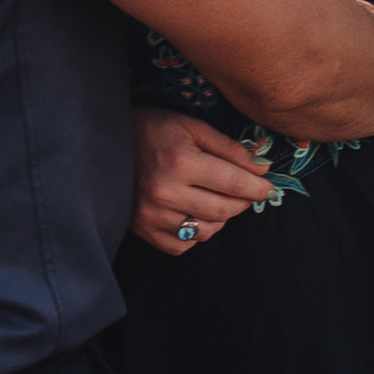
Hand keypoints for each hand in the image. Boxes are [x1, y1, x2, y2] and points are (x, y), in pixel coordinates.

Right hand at [131, 109, 276, 258]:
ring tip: (217, 199)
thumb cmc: (152, 130)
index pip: (233, 183)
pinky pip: (182, 246)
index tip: (269, 187)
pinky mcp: (142, 230)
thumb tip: (262, 169)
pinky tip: (193, 213)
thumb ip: (229, 149)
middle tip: (247, 192)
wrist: (104, 145)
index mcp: (180, 162)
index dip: (258, 187)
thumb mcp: (192, 127)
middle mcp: (165, 192)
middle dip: (244, 202)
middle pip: (224, 211)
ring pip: (206, 232)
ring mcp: (151, 215)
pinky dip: (195, 234)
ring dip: (221, 218)